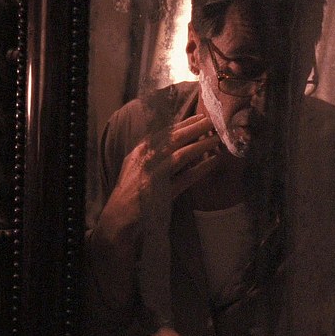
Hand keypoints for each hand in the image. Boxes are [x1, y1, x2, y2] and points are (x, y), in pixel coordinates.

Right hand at [101, 114, 221, 233]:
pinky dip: (201, 169)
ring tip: (216, 140)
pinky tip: (214, 163)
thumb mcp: (137, 167)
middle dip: (195, 128)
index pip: (165, 132)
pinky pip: (186, 177)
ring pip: (182, 155)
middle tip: (213, 121)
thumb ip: (154, 154)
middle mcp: (145, 159)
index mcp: (140, 151)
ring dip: (201, 145)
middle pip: (175, 139)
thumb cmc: (131, 192)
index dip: (184, 124)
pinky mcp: (161, 192)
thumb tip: (178, 142)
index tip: (200, 117)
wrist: (117, 218)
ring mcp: (153, 175)